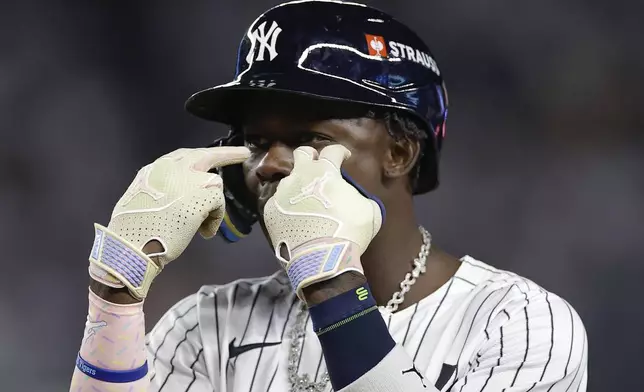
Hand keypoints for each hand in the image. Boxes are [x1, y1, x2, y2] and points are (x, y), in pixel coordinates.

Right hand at [88, 147, 249, 299]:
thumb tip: (177, 194)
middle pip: (206, 155)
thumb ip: (162, 189)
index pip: (182, 156)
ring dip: (212, 204)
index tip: (211, 154)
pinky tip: (203, 232)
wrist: (133, 245)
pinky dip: (214, 219)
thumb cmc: (133, 231)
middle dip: (227, 154)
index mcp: (155, 170)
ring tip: (200, 226)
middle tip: (243, 154)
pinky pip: (218, 204)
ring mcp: (189, 179)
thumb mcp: (142, 199)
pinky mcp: (203, 195)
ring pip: (214, 184)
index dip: (198, 156)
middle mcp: (173, 168)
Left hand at [262, 145, 382, 299]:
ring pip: (289, 179)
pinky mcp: (271, 211)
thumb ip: (360, 196)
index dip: (340, 152)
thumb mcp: (370, 211)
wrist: (322, 259)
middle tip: (319, 166)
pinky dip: (288, 207)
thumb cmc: (350, 232)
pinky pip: (279, 203)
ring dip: (299, 184)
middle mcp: (300, 176)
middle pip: (302, 153)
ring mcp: (282, 193)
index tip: (344, 158)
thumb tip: (354, 197)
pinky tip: (296, 218)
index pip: (332, 150)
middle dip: (311, 156)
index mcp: (325, 171)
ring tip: (307, 199)